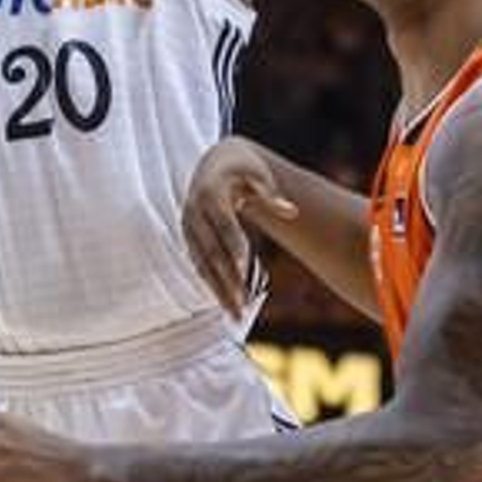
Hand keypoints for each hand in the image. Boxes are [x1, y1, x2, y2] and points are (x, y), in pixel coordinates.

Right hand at [182, 139, 297, 315]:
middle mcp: (194, 213)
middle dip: (226, 277)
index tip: (243, 266)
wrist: (213, 165)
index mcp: (210, 193)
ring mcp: (189, 229)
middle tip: (242, 304)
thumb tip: (291, 211)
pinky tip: (228, 305)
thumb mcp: (257, 174)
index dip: (231, 243)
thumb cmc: (242, 170)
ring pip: (203, 264)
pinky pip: (201, 267)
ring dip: (219, 290)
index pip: (222, 222)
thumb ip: (271, 194)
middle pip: (210, 250)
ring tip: (237, 315)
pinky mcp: (191, 241)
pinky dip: (214, 286)